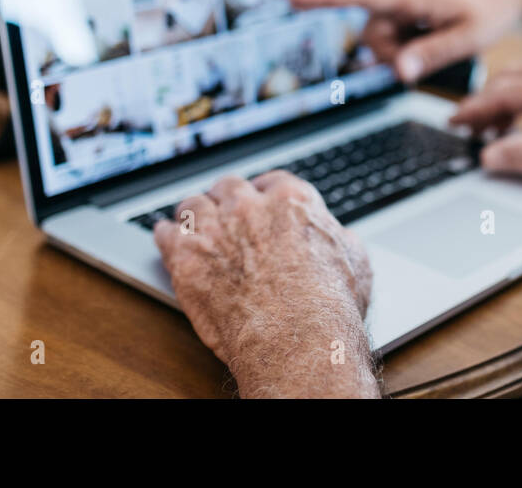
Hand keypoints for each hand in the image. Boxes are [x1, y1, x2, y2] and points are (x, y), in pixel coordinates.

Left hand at [153, 171, 377, 396]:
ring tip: (192, 221)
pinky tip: (167, 236)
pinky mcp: (186, 258)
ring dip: (194, 212)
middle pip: (229, 186)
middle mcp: (249, 206)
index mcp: (291, 200)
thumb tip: (340, 238)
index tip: (260, 202)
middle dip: (227, 198)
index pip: (272, 182)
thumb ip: (339, 240)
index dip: (264, 193)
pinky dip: (166, 234)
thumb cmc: (329, 306)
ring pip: (193, 203)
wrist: (297, 338)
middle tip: (227, 212)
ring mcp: (214, 229)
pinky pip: (166, 233)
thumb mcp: (355, 262)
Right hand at [289, 0, 521, 81]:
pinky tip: (439, 33)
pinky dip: (412, 37)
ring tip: (442, 42)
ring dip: (404, 46)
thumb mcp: (470, 38)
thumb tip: (398, 72)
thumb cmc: (494, 8)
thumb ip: (432, 55)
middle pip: (373, 31)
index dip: (326, 0)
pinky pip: (399, 24)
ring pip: (386, 30)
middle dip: (391, 55)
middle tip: (426, 67)